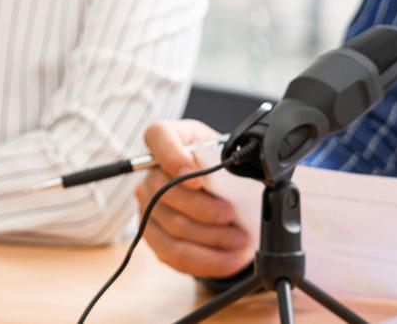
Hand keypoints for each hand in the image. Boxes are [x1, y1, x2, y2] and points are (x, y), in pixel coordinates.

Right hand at [134, 120, 252, 278]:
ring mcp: (148, 203)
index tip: (197, 178)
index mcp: (172, 139)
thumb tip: (248, 173)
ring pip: (172, 226)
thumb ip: (232, 158)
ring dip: (211, 238)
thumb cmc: (225, 168)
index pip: (158, 136)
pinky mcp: (152, 234)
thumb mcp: (230, 154)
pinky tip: (230, 258)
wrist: (223, 190)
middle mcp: (153, 171)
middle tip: (232, 215)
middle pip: (165, 191)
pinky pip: (174, 253)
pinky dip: (207, 260)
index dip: (172, 157)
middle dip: (203, 209)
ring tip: (240, 240)